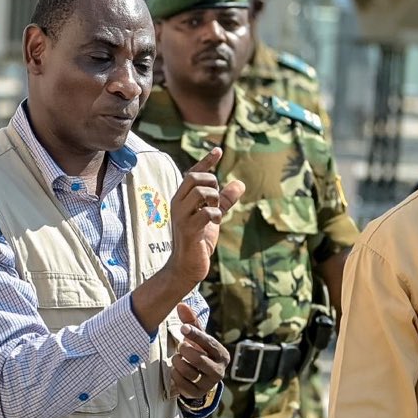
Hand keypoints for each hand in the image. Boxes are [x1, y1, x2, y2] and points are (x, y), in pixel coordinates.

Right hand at [165, 149, 243, 284]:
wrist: (186, 266)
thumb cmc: (198, 240)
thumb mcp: (213, 217)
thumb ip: (224, 201)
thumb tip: (240, 183)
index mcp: (182, 199)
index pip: (192, 173)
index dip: (206, 161)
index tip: (218, 150)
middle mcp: (178, 204)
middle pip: (194, 178)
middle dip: (211, 183)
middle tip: (216, 199)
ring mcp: (181, 216)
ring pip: (200, 192)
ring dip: (215, 199)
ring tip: (216, 213)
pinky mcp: (188, 230)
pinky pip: (206, 212)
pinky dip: (216, 215)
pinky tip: (215, 223)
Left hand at [170, 304, 228, 405]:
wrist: (201, 377)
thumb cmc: (200, 352)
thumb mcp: (198, 338)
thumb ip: (191, 322)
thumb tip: (181, 304)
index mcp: (222, 354)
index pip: (208, 343)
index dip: (195, 335)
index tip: (183, 328)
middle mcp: (219, 370)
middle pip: (197, 359)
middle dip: (184, 350)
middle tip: (180, 347)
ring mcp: (209, 384)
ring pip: (188, 371)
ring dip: (178, 362)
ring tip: (177, 358)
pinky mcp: (198, 393)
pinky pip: (182, 384)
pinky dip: (175, 375)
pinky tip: (176, 370)